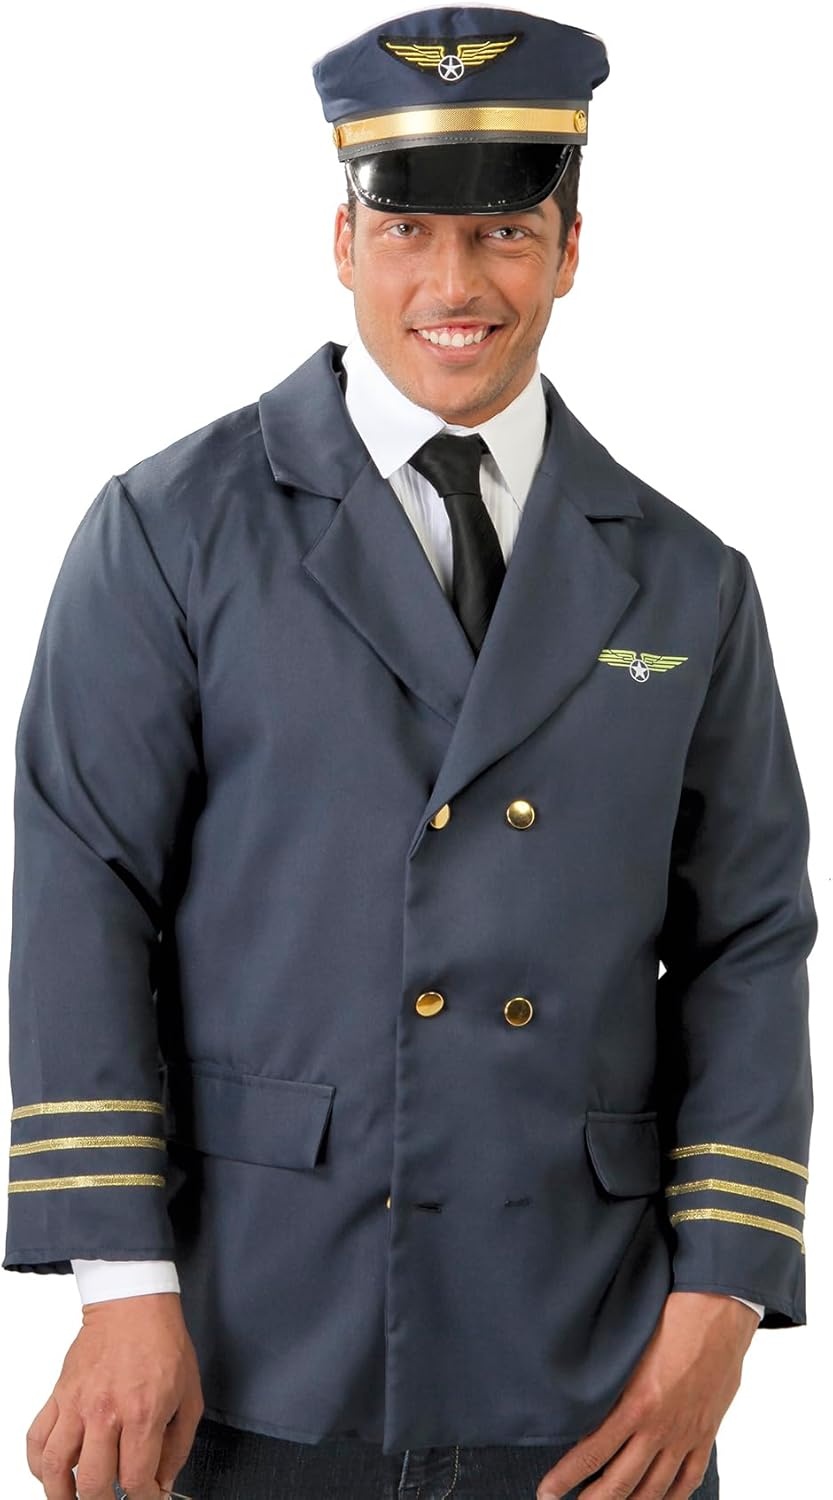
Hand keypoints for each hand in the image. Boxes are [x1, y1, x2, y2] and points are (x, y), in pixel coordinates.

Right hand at [25, 1291, 203, 1499]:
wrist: (134, 1303)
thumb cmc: (163, 1342)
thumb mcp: (189, 1395)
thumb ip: (179, 1445)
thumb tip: (164, 1481)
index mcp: (142, 1412)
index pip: (135, 1478)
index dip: (144, 1497)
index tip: (147, 1495)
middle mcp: (105, 1412)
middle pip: (94, 1482)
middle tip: (113, 1497)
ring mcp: (77, 1404)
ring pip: (55, 1467)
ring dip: (63, 1494)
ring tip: (75, 1498)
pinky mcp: (59, 1394)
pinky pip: (36, 1439)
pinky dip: (38, 1465)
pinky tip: (52, 1472)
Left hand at [536, 1291, 758, 1498]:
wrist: (717, 1310)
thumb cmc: (669, 1318)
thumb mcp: (629, 1349)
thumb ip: (609, 1383)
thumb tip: (581, 1404)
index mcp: (636, 1404)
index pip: (591, 1454)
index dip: (565, 1478)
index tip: (546, 1493)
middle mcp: (660, 1427)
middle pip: (621, 1482)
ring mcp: (686, 1434)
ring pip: (655, 1488)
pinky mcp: (706, 1433)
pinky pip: (689, 1478)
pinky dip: (672, 1496)